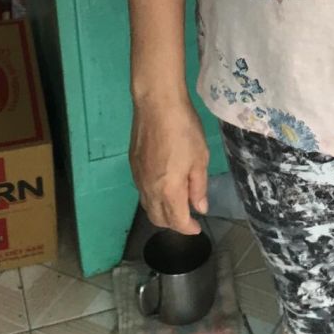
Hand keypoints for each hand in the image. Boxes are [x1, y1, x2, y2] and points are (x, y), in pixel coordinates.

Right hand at [129, 94, 209, 235]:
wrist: (157, 104)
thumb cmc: (184, 129)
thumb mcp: (200, 158)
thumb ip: (198, 187)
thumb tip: (199, 208)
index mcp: (168, 191)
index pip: (177, 221)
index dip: (188, 228)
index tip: (197, 227)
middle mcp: (149, 190)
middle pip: (157, 219)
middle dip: (174, 224)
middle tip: (188, 216)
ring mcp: (138, 178)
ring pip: (147, 207)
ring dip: (162, 212)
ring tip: (177, 203)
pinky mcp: (132, 166)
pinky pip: (142, 192)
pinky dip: (153, 198)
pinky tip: (164, 186)